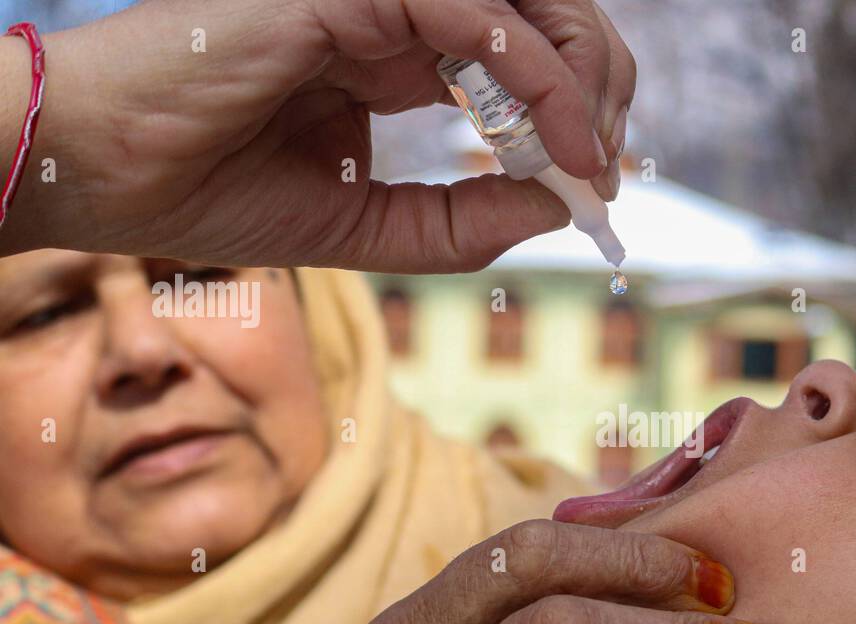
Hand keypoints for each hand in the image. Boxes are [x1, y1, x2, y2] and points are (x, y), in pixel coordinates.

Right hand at [0, 0, 633, 271]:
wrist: (102, 174)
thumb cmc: (207, 193)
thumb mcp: (365, 227)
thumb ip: (460, 220)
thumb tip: (560, 207)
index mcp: (386, 51)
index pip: (510, 55)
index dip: (567, 111)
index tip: (596, 182)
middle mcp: (390, 10)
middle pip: (538, 12)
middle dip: (597, 80)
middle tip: (610, 162)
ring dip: (582, 73)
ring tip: (594, 155)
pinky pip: (478, 13)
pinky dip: (536, 74)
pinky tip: (560, 141)